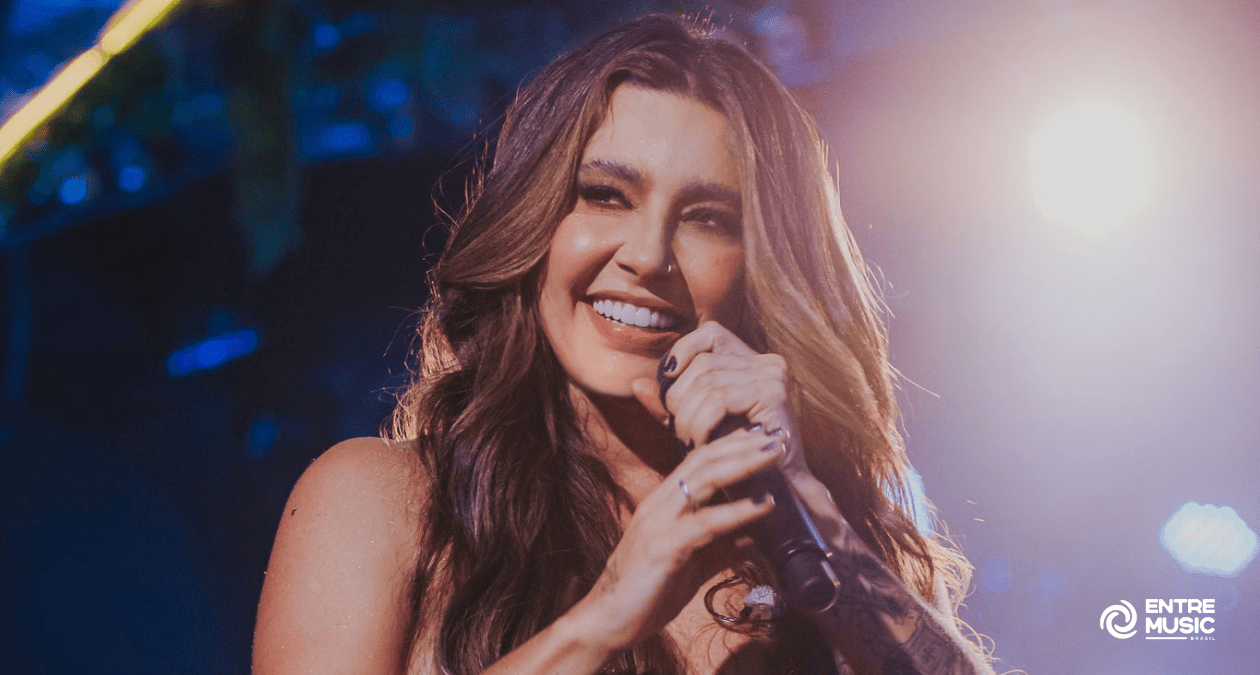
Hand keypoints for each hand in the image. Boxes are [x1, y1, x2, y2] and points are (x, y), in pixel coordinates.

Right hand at [576, 425, 780, 651]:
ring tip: (774, 456)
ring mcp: (659, 523)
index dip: (730, 446)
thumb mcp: (691, 564)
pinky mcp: (663, 548)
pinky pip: (705, 523)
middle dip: (741, 446)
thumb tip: (754, 540)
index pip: (698, 461)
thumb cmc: (646, 592)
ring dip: (743, 465)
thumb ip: (720, 548)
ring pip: (703, 480)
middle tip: (776, 437)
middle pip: (703, 461)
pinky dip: (737, 511)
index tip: (762, 436)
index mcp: (663, 504)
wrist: (607, 622)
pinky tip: (763, 506)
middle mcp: (659, 505)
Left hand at [632, 321, 808, 478]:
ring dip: (688, 416)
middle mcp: (766, 362)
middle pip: (704, 363)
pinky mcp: (773, 395)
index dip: (684, 349)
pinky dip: (702, 423)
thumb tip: (636, 383)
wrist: (773, 492)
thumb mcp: (696, 424)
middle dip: (680, 396)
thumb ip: (670, 404)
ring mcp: (772, 377)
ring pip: (708, 383)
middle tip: (679, 429)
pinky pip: (719, 400)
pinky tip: (701, 443)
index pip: (710, 333)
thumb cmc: (735, 458)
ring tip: (689, 441)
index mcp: (750, 361)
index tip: (667, 377)